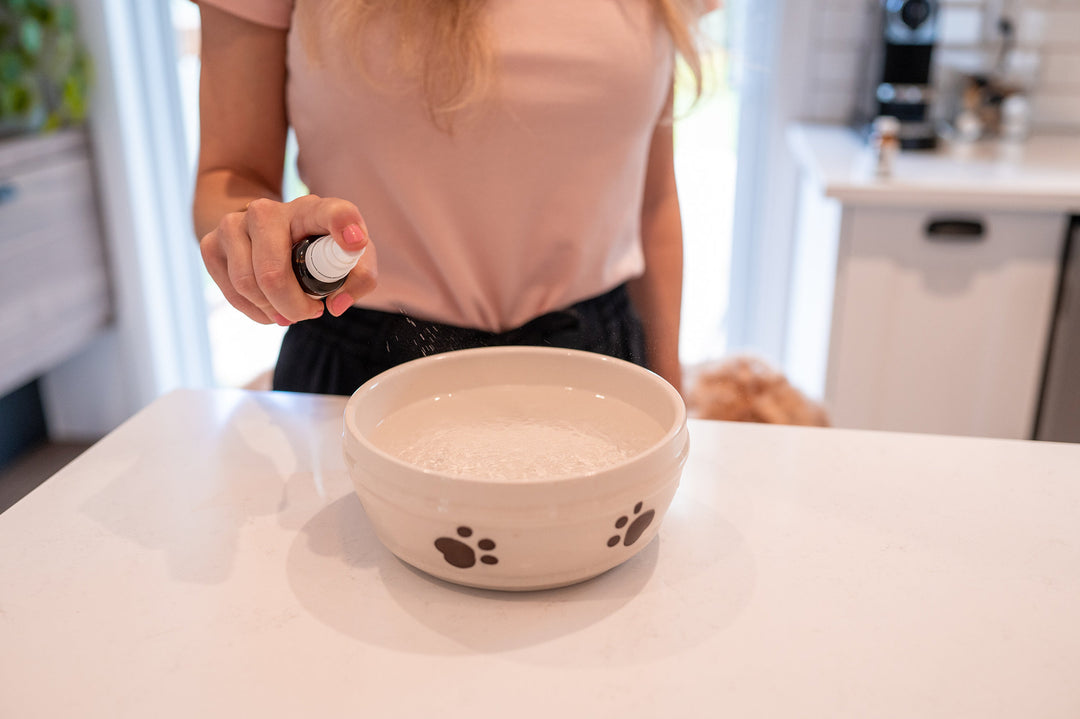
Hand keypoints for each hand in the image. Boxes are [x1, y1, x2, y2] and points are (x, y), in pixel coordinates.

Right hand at [199, 194, 377, 324]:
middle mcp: (267, 210)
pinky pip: (231, 292)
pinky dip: (255, 310)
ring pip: (247, 286)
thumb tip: (335, 305)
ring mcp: (233, 224)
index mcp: (311, 209)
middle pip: (272, 273)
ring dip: (274, 310)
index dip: (343, 224)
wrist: (263, 230)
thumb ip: (360, 278)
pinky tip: (270, 307)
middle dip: (294, 306)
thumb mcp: (348, 256)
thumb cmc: (315, 246)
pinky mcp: (211, 243)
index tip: (355, 242)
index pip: (330, 211)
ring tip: (291, 310)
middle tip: (311, 313)